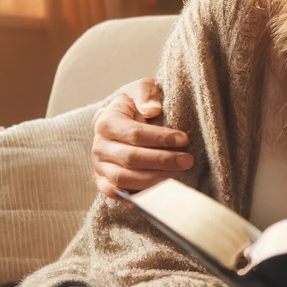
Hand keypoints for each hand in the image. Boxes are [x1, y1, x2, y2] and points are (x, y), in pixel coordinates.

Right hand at [91, 78, 192, 197]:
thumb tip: (152, 109)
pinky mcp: (102, 181)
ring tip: (178, 177)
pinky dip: (133, 196)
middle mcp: (99, 146)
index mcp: (106, 122)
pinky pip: (115, 193)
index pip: (135, 134)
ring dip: (153, 180)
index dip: (161, 138)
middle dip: (162, 161)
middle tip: (187, 161)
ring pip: (124, 179)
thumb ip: (146, 94)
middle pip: (131, 158)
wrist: (119, 119)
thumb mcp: (141, 90)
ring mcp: (99, 166)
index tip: (184, 139)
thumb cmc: (134, 104)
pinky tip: (155, 195)